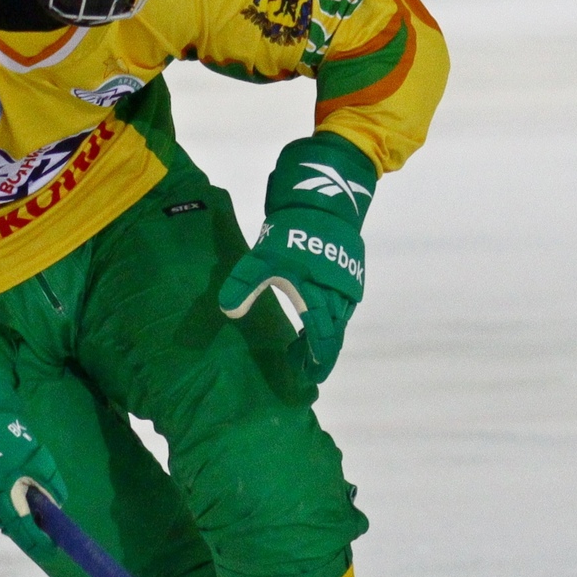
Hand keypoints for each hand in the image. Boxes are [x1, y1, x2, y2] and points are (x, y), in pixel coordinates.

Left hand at [217, 134, 376, 384]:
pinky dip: (330, 318)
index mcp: (318, 299)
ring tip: (304, 345)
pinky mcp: (350, 273)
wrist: (324, 200)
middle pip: (332, 336)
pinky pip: (343, 305)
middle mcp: (338, 297)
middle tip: (301, 364)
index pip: (320, 341)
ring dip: (323, 336)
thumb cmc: (291, 234)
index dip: (315, 361)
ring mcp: (348, 285)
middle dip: (318, 353)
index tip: (307, 375)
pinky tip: (316, 317)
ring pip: (339, 321)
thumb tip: (226, 312)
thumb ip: (243, 286)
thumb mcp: (261, 260)